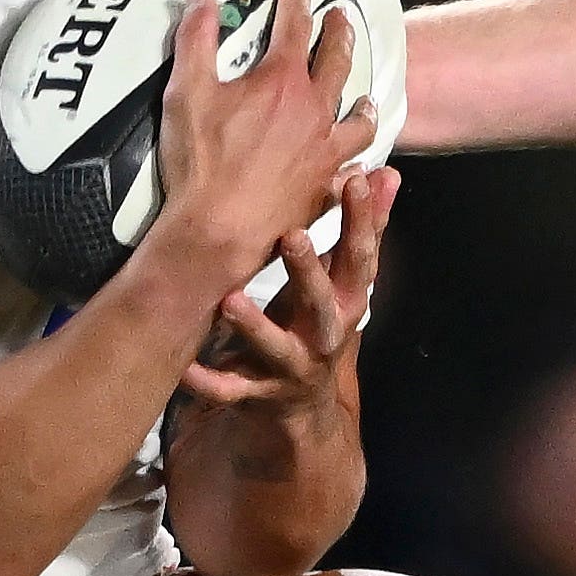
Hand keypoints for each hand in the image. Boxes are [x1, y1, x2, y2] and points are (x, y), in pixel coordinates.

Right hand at [141, 0, 376, 302]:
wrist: (218, 232)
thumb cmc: (200, 163)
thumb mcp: (186, 90)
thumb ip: (195, 35)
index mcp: (281, 81)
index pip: (295, 24)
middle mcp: (314, 111)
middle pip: (337, 61)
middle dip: (340, 32)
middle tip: (341, 17)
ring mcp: (326, 151)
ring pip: (358, 118)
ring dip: (362, 100)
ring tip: (364, 95)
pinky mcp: (326, 187)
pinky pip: (353, 167)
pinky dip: (359, 160)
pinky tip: (358, 162)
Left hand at [187, 156, 389, 405]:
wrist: (302, 402)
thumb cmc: (317, 321)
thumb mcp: (342, 279)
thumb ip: (364, 229)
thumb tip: (388, 173)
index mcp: (347, 301)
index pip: (360, 258)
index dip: (361, 221)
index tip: (353, 179)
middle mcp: (325, 335)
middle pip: (322, 303)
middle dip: (308, 272)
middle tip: (291, 236)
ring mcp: (291, 366)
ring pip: (276, 347)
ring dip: (256, 326)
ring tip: (231, 300)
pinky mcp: (257, 393)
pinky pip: (230, 390)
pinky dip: (207, 381)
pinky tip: (186, 366)